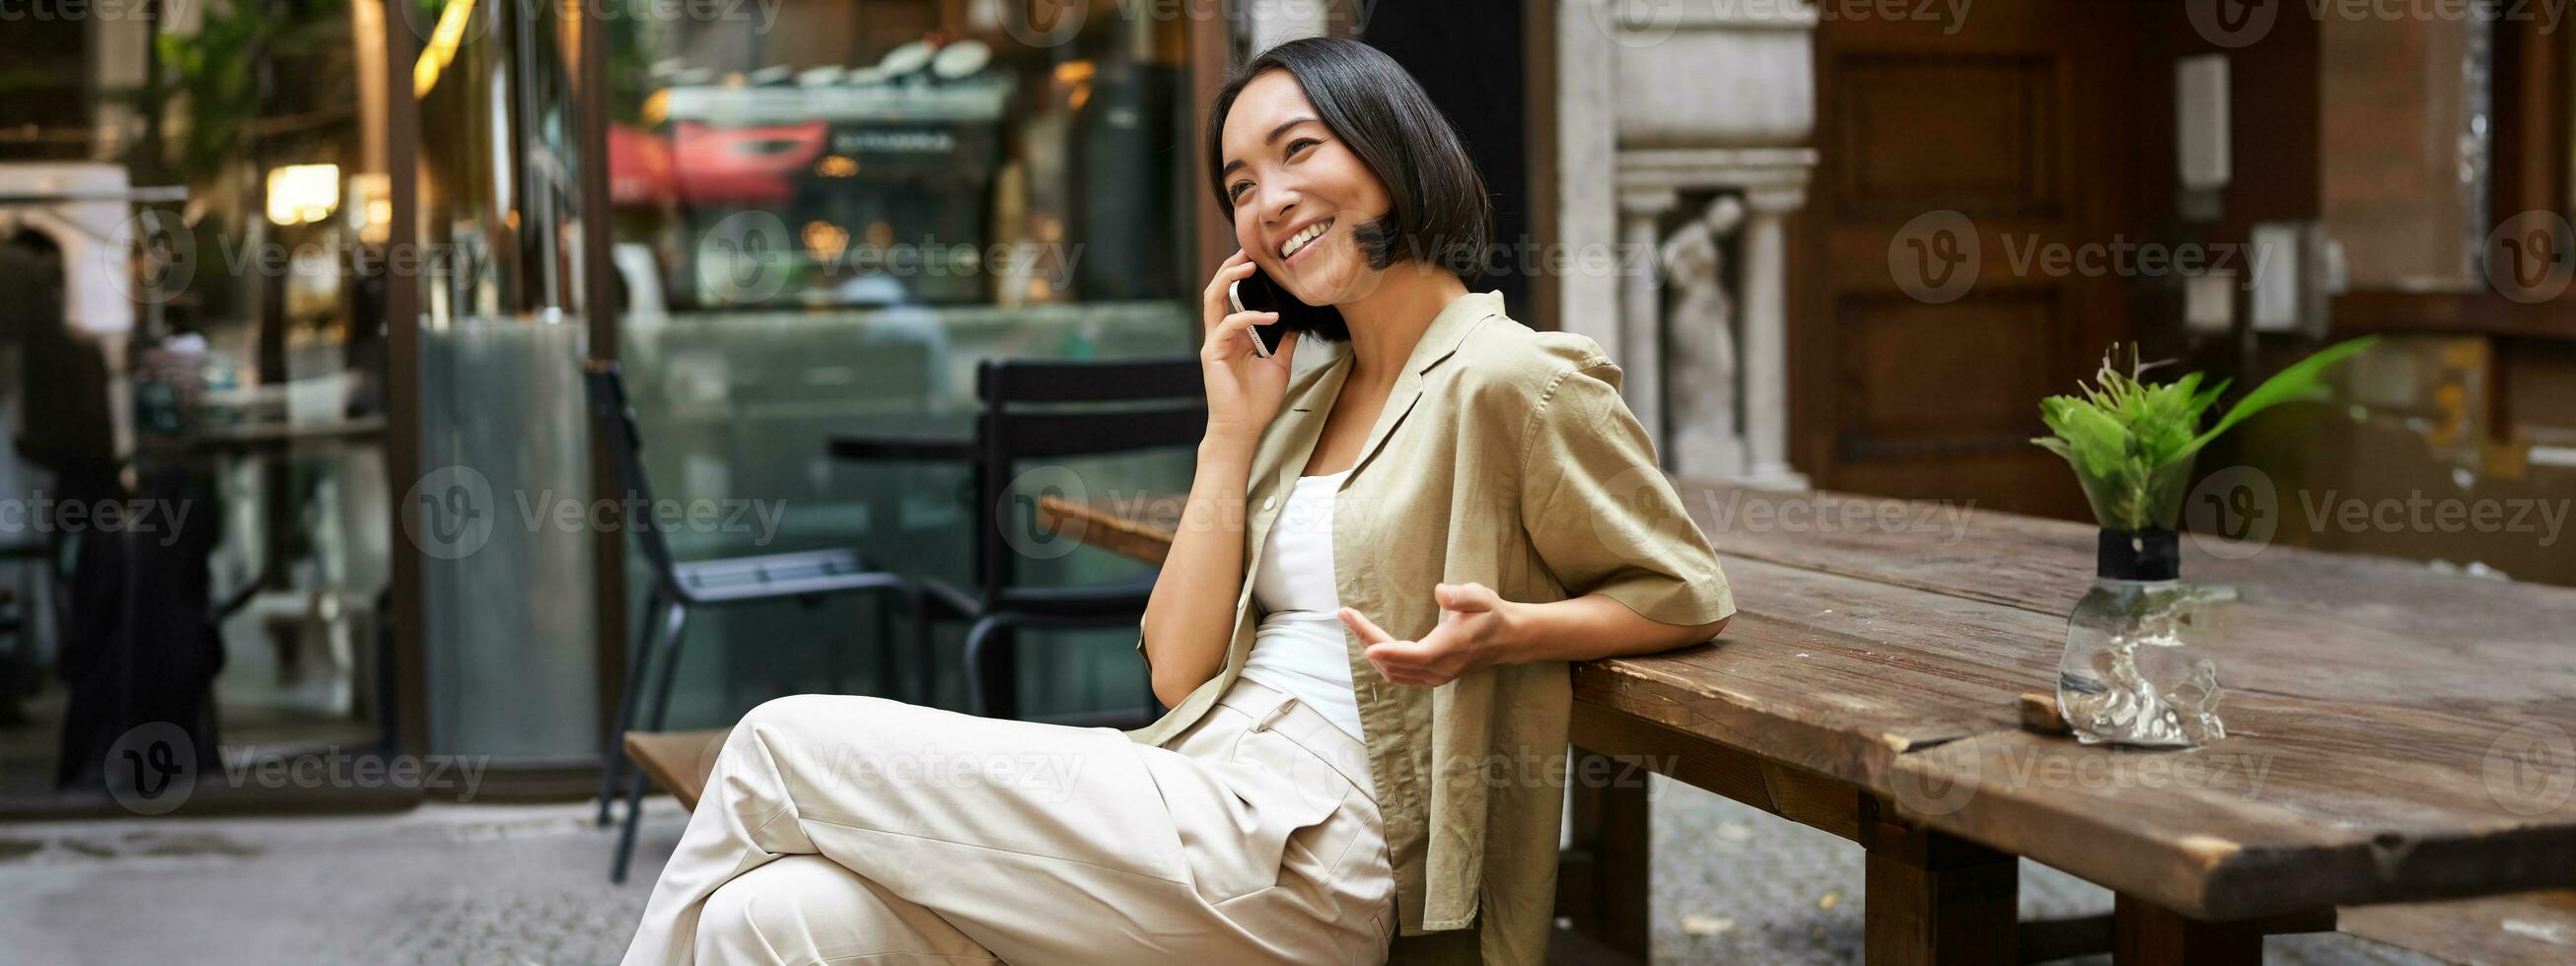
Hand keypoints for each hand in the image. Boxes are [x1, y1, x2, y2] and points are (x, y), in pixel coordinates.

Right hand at [1199, 250, 1300, 442]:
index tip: (1258, 258)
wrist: (1244, 428)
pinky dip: (1248, 317)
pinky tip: (1270, 317)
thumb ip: (1285, 341)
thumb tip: (1297, 321)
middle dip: (1230, 267)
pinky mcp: (1212, 354)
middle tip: (1248, 250)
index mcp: (1234, 337)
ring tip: (1248, 265)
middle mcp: (1220, 336)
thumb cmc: (1257, 402)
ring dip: (1228, 279)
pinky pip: (1227, 326)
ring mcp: (1214, 343)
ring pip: (1212, 300)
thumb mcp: (1279, 364)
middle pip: (1216, 290)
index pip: (1232, 297)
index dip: (1241, 275)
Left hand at [1339, 582, 1521, 687]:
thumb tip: (1440, 593)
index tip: (1367, 645)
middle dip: (1366, 639)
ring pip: (1392, 672)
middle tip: (1345, 614)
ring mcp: (1435, 677)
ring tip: (1353, 624)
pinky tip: (1369, 642)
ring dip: (1369, 650)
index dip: (1389, 652)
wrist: (1508, 638)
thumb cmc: (1492, 613)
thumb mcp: (1481, 596)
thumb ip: (1461, 595)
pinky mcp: (1432, 677)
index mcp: (1450, 649)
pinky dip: (1381, 660)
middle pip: (1394, 663)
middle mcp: (1440, 668)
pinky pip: (1399, 675)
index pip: (1414, 655)